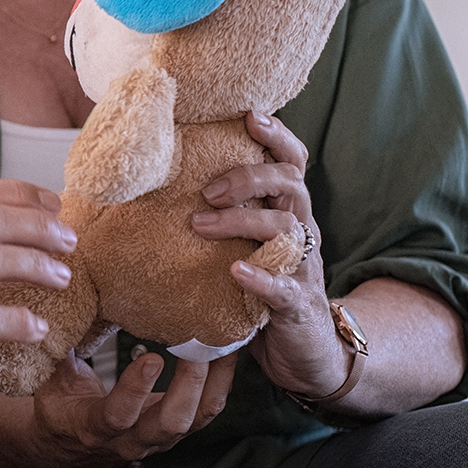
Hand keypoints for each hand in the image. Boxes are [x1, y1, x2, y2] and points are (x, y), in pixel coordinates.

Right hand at [30, 347, 234, 465]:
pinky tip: (226, 353)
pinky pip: (206, 411)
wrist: (69, 446)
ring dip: (214, 380)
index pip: (118, 415)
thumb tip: (64, 302)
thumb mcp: (52, 380)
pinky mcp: (177, 431)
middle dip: (191, 382)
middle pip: (172, 422)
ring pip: (198, 418)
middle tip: (201, 343)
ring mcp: (158, 439)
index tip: (151, 357)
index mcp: (94, 427)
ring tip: (224, 342)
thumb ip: (59, 349)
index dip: (135, 389)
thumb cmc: (59, 408)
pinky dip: (220, 382)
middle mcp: (131, 439)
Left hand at [189, 111, 350, 398]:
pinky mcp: (298, 305)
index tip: (249, 116)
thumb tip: (160, 186)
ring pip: (286, 229)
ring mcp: (303, 268)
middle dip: (249, 177)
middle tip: (207, 189)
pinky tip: (235, 272)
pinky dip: (259, 277)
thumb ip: (225, 215)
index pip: (293, 163)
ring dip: (242, 221)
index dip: (278, 136)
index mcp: (290, 212)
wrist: (308, 352)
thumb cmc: (265, 288)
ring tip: (201, 223)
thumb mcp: (248, 245)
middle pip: (291, 185)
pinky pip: (282, 286)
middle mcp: (302, 232)